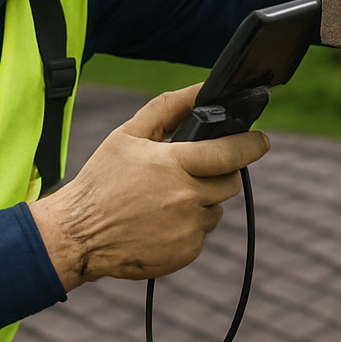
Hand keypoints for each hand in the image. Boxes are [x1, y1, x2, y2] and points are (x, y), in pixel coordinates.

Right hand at [29, 84, 268, 288]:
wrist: (78, 235)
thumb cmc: (101, 180)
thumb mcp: (128, 135)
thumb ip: (168, 107)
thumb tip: (200, 89)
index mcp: (173, 164)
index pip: (231, 152)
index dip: (252, 144)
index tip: (262, 140)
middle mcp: (186, 197)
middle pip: (230, 182)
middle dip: (220, 173)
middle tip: (195, 171)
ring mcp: (188, 228)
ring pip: (216, 209)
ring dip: (201, 201)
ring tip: (165, 200)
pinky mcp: (185, 252)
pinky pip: (201, 233)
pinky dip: (187, 226)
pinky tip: (159, 221)